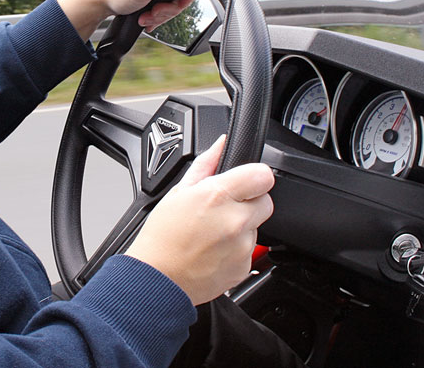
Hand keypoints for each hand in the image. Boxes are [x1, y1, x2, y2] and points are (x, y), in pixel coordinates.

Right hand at [124, 136, 274, 305]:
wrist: (158, 279)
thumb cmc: (162, 236)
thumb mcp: (178, 191)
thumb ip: (207, 163)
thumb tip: (222, 143)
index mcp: (218, 196)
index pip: (263, 175)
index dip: (253, 176)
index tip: (244, 182)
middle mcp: (235, 221)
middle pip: (265, 200)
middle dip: (250, 201)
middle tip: (224, 209)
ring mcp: (242, 246)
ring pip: (257, 226)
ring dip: (242, 226)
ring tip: (213, 232)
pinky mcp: (245, 267)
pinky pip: (251, 249)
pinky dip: (237, 248)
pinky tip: (215, 249)